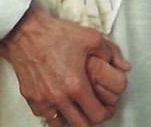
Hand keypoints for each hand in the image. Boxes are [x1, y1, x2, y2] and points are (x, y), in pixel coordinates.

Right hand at [0, 5, 130, 126]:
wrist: (26, 32)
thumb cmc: (57, 34)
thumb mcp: (91, 37)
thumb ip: (111, 53)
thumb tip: (124, 67)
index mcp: (76, 85)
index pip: (96, 114)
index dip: (106, 113)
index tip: (108, 108)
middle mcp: (59, 98)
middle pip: (80, 125)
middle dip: (91, 120)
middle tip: (95, 110)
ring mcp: (43, 100)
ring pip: (61, 124)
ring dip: (72, 119)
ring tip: (77, 108)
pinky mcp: (31, 98)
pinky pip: (45, 116)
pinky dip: (54, 114)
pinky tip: (60, 103)